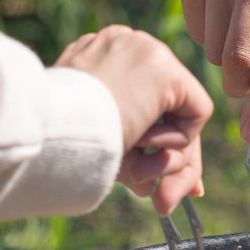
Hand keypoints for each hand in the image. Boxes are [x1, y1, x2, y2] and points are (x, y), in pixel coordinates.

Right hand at [56, 25, 212, 214]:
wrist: (52, 131)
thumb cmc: (58, 145)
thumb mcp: (92, 143)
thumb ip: (123, 151)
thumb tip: (150, 182)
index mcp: (99, 58)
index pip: (142, 99)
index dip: (152, 142)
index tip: (153, 182)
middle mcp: (125, 47)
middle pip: (167, 109)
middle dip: (170, 161)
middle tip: (165, 202)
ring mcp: (148, 52)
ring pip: (183, 115)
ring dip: (165, 159)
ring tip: (137, 174)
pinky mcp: (167, 70)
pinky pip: (197, 113)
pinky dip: (178, 141)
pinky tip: (144, 140)